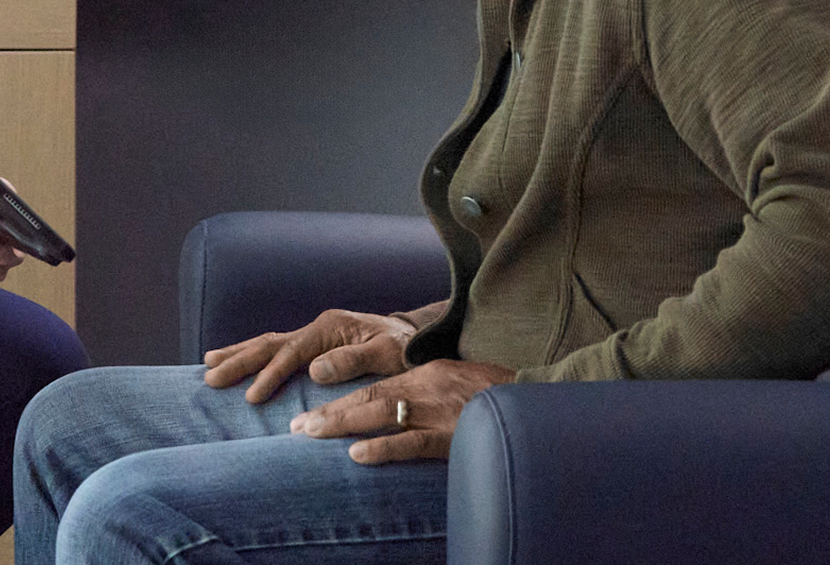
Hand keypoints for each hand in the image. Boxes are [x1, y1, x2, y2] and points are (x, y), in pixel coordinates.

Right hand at [203, 309, 416, 403]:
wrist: (414, 339)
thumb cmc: (403, 349)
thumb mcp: (387, 354)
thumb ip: (353, 360)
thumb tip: (314, 369)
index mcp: (329, 328)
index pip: (291, 353)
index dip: (270, 374)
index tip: (252, 397)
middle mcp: (317, 328)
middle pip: (269, 344)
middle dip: (239, 360)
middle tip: (210, 377)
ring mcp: (313, 336)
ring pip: (267, 344)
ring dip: (238, 354)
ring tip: (208, 363)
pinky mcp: (314, 345)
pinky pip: (277, 350)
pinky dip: (254, 356)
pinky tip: (237, 361)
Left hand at [288, 359, 515, 463]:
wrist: (534, 399)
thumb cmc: (495, 394)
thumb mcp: (454, 381)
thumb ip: (423, 391)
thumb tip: (394, 408)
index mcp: (423, 375)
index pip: (372, 386)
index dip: (338, 400)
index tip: (308, 414)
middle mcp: (424, 388)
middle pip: (367, 397)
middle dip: (329, 413)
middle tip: (296, 426)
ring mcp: (435, 412)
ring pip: (379, 414)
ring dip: (342, 424)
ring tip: (310, 434)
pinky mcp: (450, 435)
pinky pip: (411, 442)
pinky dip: (383, 447)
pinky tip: (357, 455)